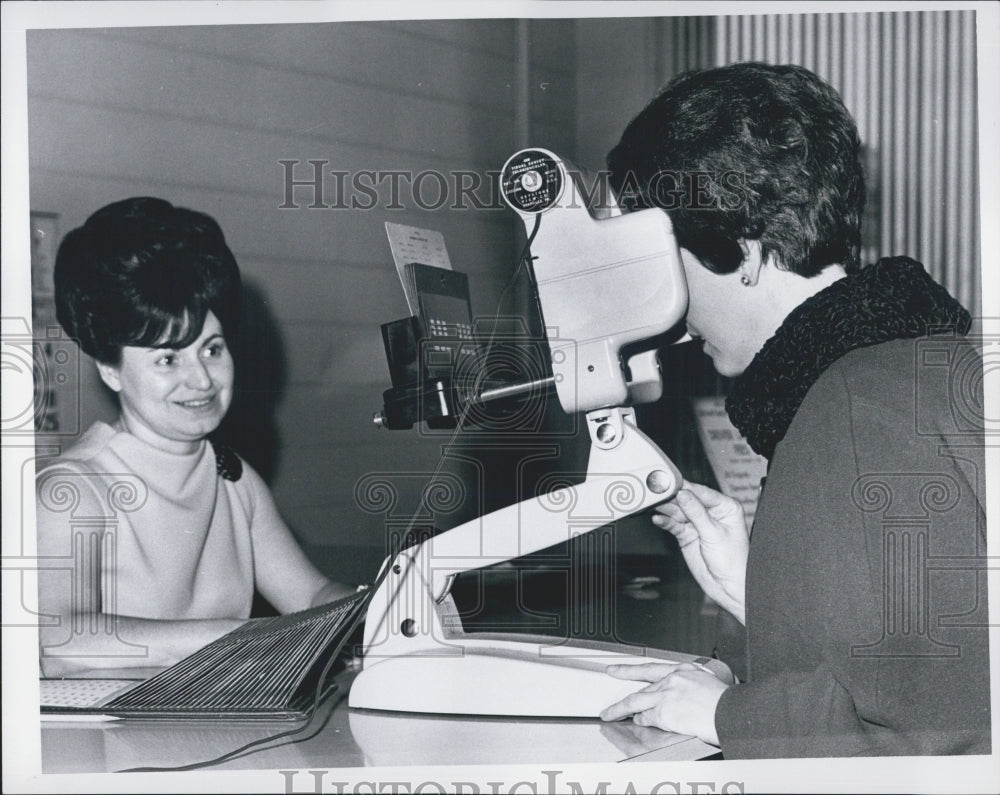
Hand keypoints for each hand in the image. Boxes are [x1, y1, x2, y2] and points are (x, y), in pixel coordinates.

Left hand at [600, 662, 728, 745]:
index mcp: (683, 671)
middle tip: (607, 701)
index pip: (651, 669)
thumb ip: (689, 688)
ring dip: (620, 710)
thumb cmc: (726, 702)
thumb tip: (682, 698)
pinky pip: (646, 717)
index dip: (630, 670)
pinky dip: (641, 721)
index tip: (616, 669)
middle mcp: (672, 680)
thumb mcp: (707, 684)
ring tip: (609, 715)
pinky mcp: (664, 711)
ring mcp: (666, 695)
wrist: (730, 712)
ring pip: (635, 702)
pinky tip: (637, 722)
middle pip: (640, 688)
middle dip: (622, 697)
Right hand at [652, 480, 748, 623]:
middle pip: (688, 500)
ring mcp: (698, 524)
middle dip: (673, 497)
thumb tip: (683, 494)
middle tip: (658, 493)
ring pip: (678, 511)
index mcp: (725, 508)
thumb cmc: (734, 563)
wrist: (728, 587)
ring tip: (654, 504)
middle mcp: (711, 513)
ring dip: (666, 508)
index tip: (671, 483)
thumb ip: (696, 513)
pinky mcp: (688, 535)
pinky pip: (673, 524)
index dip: (686, 487)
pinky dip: (665, 521)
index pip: (702, 492)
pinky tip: (658, 519)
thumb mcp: (714, 534)